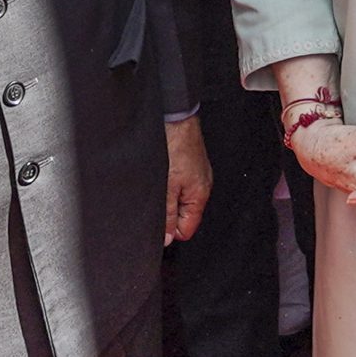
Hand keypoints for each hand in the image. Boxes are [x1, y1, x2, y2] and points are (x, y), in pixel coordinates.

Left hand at [164, 116, 210, 245]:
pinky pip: (178, 183)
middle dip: (167, 212)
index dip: (170, 230)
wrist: (176, 118)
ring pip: (178, 198)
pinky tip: (160, 172)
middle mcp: (202, 186)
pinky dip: (168, 182)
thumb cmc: (175, 146)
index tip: (157, 222)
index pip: (187, 229)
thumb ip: (167, 215)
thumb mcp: (166, 188)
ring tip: (156, 183)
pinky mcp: (189, 163)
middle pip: (183, 215)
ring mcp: (196, 173)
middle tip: (154, 199)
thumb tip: (168, 239)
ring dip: (166, 196)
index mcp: (199, 195)